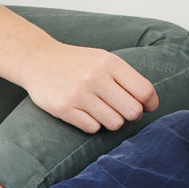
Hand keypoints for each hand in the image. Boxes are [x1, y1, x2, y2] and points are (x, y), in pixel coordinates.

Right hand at [16, 42, 157, 133]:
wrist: (38, 60)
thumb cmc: (78, 63)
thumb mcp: (104, 59)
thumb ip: (126, 78)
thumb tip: (150, 103)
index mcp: (109, 63)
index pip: (144, 91)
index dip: (150, 103)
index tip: (146, 106)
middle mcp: (95, 77)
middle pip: (133, 111)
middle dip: (132, 115)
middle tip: (122, 109)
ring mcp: (79, 94)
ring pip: (114, 123)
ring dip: (112, 120)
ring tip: (102, 110)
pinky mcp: (64, 109)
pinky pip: (93, 128)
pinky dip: (93, 124)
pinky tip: (85, 112)